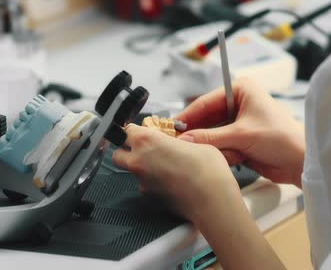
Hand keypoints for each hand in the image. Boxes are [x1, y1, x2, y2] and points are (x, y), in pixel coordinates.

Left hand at [112, 124, 241, 222]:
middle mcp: (139, 161)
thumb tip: (179, 144)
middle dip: (127, 152)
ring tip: (167, 168)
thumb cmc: (207, 170)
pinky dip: (155, 184)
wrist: (212, 200)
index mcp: (147, 141)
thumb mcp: (196, 144)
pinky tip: (173, 183)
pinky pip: (147, 187)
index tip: (144, 131)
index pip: (127, 131)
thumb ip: (180, 142)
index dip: (135, 131)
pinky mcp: (150, 199)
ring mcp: (143, 182)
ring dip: (143, 169)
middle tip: (146, 150)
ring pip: (132, 173)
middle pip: (118, 154)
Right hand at [176, 77, 304, 186]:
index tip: (171, 129)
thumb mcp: (242, 135)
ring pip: (212, 135)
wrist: (303, 162)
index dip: (188, 116)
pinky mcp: (240, 140)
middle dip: (200, 135)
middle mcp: (238, 103)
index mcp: (241, 90)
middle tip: (182, 146)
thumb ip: (210, 137)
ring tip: (228, 154)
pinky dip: (224, 154)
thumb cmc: (281, 138)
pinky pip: (220, 147)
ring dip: (216, 147)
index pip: (205, 102)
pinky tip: (237, 158)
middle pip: (206, 119)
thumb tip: (184, 141)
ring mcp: (239, 123)